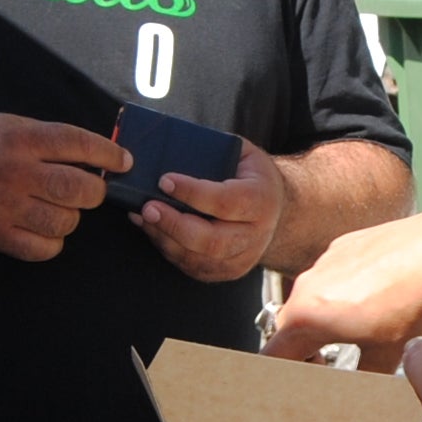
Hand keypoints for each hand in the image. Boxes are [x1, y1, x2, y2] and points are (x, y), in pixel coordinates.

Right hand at [0, 113, 124, 261]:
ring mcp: (5, 206)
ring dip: (71, 217)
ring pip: (66, 221)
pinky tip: (43, 229)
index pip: (78, 143)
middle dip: (95, 191)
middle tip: (89, 190)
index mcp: (21, 139)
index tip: (124, 161)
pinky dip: (52, 241)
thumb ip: (46, 137)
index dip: (109, 153)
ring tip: (58, 208)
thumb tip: (95, 150)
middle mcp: (15, 171)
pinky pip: (44, 248)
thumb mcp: (6, 126)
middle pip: (79, 187)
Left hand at [134, 140, 284, 284]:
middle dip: (173, 225)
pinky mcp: (228, 271)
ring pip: (198, 258)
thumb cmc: (251, 176)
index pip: (225, 201)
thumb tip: (169, 149)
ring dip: (165, 238)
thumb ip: (214, 151)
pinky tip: (154, 231)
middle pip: (211, 241)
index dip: (192, 193)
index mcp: (262, 200)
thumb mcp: (243, 154)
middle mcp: (256, 234)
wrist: (277, 209)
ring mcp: (243, 258)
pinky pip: (193, 266)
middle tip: (147, 207)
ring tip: (143, 218)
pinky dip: (168, 249)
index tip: (164, 181)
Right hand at [266, 207, 421, 368]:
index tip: (308, 383)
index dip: (289, 376)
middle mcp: (306, 285)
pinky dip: (344, 292)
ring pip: (312, 299)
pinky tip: (376, 300)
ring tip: (361, 330)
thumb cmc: (411, 302)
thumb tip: (360, 388)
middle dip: (306, 348)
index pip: (275, 356)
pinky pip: (332, 275)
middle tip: (333, 364)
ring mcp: (325, 261)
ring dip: (326, 319)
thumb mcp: (387, 357)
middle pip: (291, 327)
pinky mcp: (345, 245)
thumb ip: (362, 379)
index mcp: (306, 318)